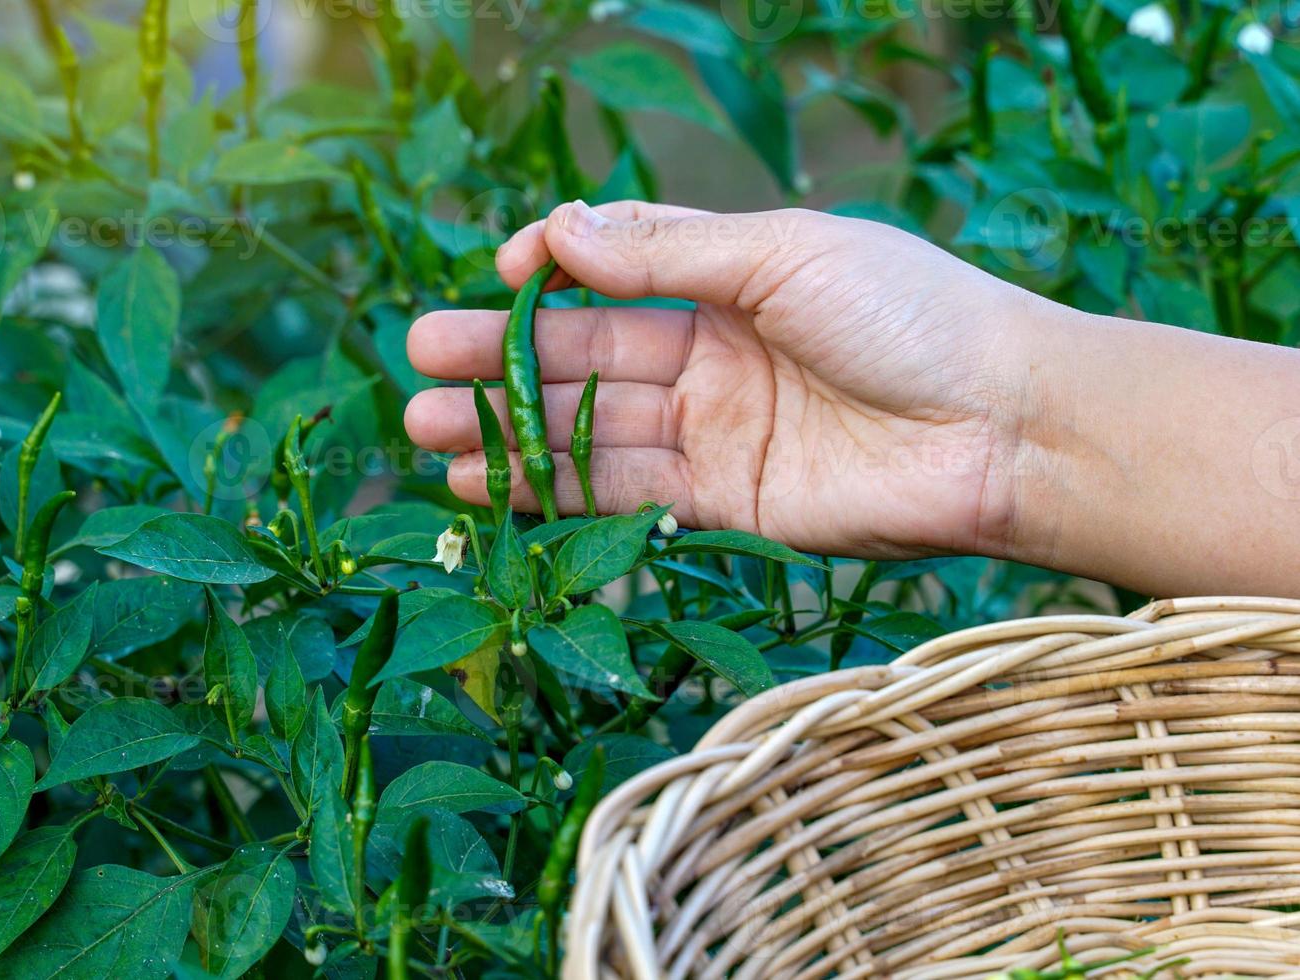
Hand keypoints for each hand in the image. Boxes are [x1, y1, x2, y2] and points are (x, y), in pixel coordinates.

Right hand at [405, 200, 1047, 559]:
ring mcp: (718, 433)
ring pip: (592, 429)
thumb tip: (557, 231)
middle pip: (588, 357)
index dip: (553, 275)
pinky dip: (557, 490)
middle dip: (503, 361)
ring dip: (509, 431)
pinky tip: (488, 484)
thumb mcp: (784, 254)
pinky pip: (625, 495)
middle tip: (417, 363)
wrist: (1003, 427)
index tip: (496, 275)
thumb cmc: (909, 315)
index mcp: (733, 281)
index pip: (618, 275)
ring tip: (424, 431)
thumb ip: (668, 254)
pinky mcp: (726, 506)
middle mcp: (716, 357)